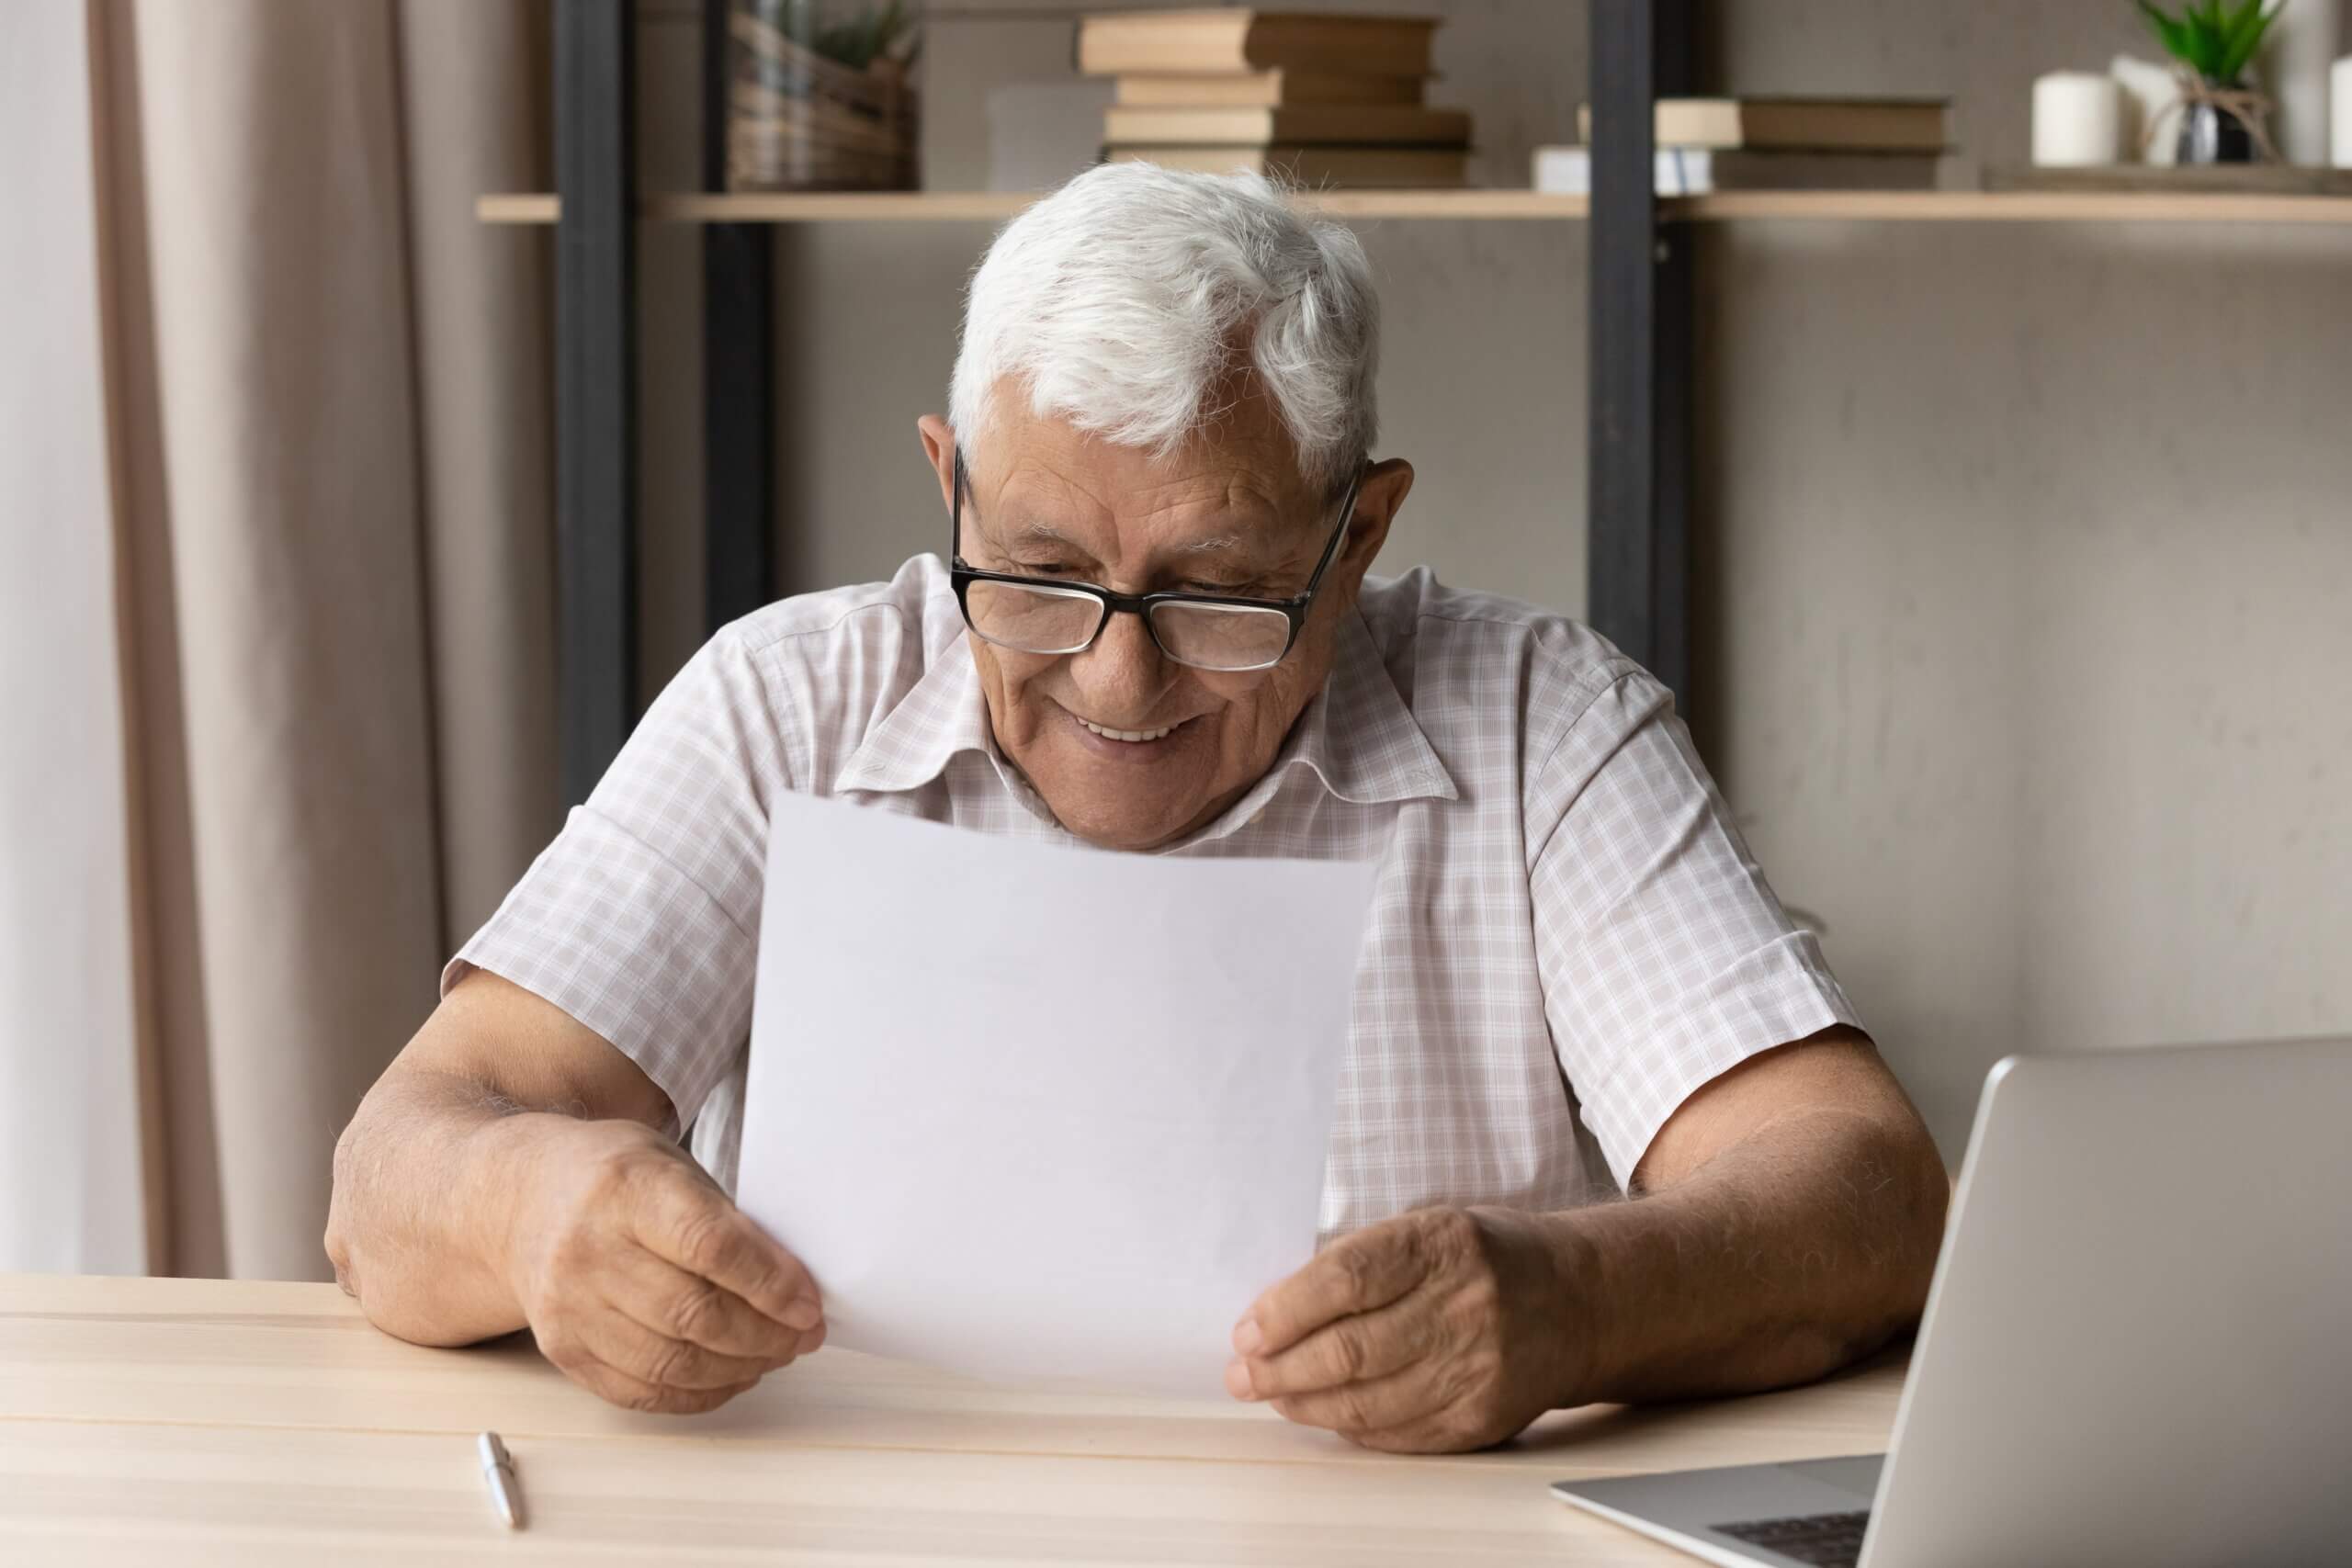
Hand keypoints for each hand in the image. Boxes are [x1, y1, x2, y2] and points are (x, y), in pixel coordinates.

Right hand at [503, 1117, 824, 1413]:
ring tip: (775, 1354)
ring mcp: (569, 1306)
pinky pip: (640, 1391)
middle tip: (804, 1335)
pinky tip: (730, 1375)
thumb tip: (793, 1285)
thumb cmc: (610, 1177)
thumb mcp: (671, 1165)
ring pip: (670, 1362)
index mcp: (624, 1189)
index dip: (769, 1283)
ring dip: (739, 1369)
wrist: (518, 1200)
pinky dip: (697, 1394)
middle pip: (693, 1313)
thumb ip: (726, 1219)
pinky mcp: (562, 1350)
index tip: (809, 1305)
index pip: (707, 1245)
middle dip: (765, 1335)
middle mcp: (588, 1250)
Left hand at [1224, 1206, 1580, 1452]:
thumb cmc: (1485, 1258)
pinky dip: (1351, 1427)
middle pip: (1351, 1349)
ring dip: (1305, 1404)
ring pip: (1368, 1402)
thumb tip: (1275, 1312)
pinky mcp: (1484, 1416)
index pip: (1346, 1279)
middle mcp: (1466, 1305)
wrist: (1577, 1301)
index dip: (1285, 1310)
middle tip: (1242, 1374)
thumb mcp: (1429, 1229)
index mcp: (1444, 1244)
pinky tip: (1325, 1412)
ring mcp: (1479, 1367)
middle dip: (1280, 1368)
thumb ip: (1362, 1263)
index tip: (1247, 1331)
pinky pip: (1399, 1433)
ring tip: (1273, 1394)